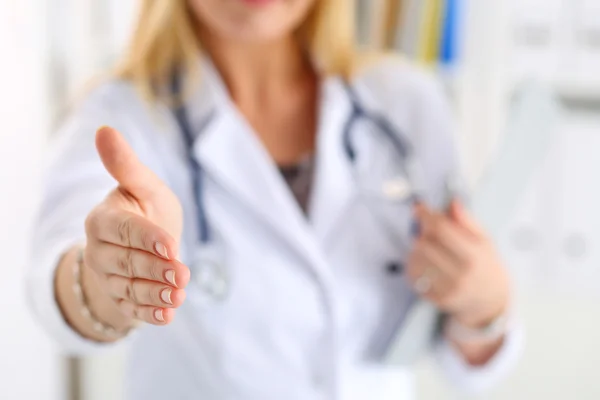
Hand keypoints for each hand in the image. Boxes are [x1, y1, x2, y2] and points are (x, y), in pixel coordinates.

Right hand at [83, 126, 188, 325]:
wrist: (142, 242)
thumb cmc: (146, 208)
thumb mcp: (143, 185)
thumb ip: (126, 165)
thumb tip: (105, 129)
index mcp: (103, 219)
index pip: (125, 230)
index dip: (147, 238)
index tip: (171, 245)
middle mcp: (100, 250)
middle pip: (129, 262)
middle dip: (157, 269)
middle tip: (183, 275)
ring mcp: (108, 277)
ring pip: (131, 288)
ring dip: (156, 294)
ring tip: (179, 296)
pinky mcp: (120, 298)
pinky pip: (133, 308)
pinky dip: (150, 313)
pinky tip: (167, 316)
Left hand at [406, 201, 509, 327]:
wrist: (491, 301)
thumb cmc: (486, 265)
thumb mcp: (484, 240)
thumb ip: (466, 221)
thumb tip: (451, 202)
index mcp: (474, 257)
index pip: (442, 230)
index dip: (427, 215)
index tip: (418, 207)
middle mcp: (460, 275)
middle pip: (424, 244)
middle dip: (422, 232)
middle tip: (429, 231)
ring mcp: (447, 290)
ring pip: (415, 259)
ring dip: (417, 248)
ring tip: (429, 248)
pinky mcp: (436, 299)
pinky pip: (413, 276)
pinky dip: (414, 264)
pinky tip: (425, 263)